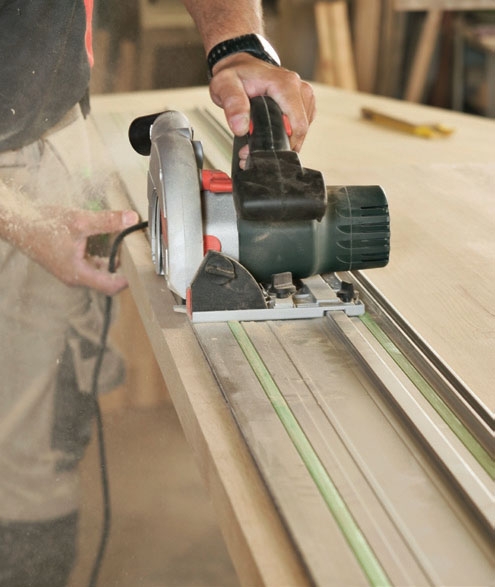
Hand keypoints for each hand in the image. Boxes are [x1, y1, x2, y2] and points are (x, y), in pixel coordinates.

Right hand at [19, 207, 139, 295]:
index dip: (128, 278)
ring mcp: (72, 272)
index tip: (141, 266)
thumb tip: (132, 218)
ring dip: (113, 261)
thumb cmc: (44, 225)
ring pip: (100, 272)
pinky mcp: (69, 264)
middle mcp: (75, 277)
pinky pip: (91, 265)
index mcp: (78, 274)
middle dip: (123, 268)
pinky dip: (102, 257)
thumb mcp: (80, 220)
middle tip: (137, 254)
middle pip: (107, 281)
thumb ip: (107, 221)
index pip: (111, 286)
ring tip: (127, 246)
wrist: (19, 223)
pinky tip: (109, 242)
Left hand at [209, 53, 314, 153]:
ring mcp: (304, 96)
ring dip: (283, 141)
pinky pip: (301, 126)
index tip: (257, 148)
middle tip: (252, 147)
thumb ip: (233, 104)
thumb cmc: (235, 74)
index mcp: (286, 84)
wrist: (240, 65)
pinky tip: (273, 130)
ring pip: (301, 131)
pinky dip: (288, 134)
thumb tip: (241, 127)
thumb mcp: (225, 86)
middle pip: (300, 131)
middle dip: (279, 145)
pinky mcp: (304, 103)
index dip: (279, 143)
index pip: (297, 125)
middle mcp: (300, 89)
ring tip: (260, 137)